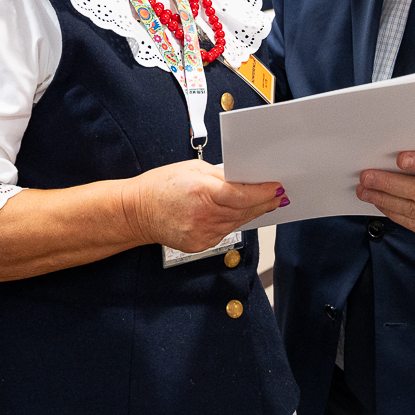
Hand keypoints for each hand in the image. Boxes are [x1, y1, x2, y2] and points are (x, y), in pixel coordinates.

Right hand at [126, 161, 286, 253]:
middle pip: (244, 211)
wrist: (136, 212)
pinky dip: (233, 222)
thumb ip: (221, 176)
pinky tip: (239, 214)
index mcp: (202, 191)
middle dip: (263, 203)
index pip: (242, 195)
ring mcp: (202, 233)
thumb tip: (245, 180)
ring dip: (251, 213)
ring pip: (237, 223)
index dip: (263, 193)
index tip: (276, 188)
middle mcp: (203, 215)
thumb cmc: (161, 187)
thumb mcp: (193, 169)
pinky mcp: (200, 244)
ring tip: (264, 204)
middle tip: (278, 197)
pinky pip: (225, 232)